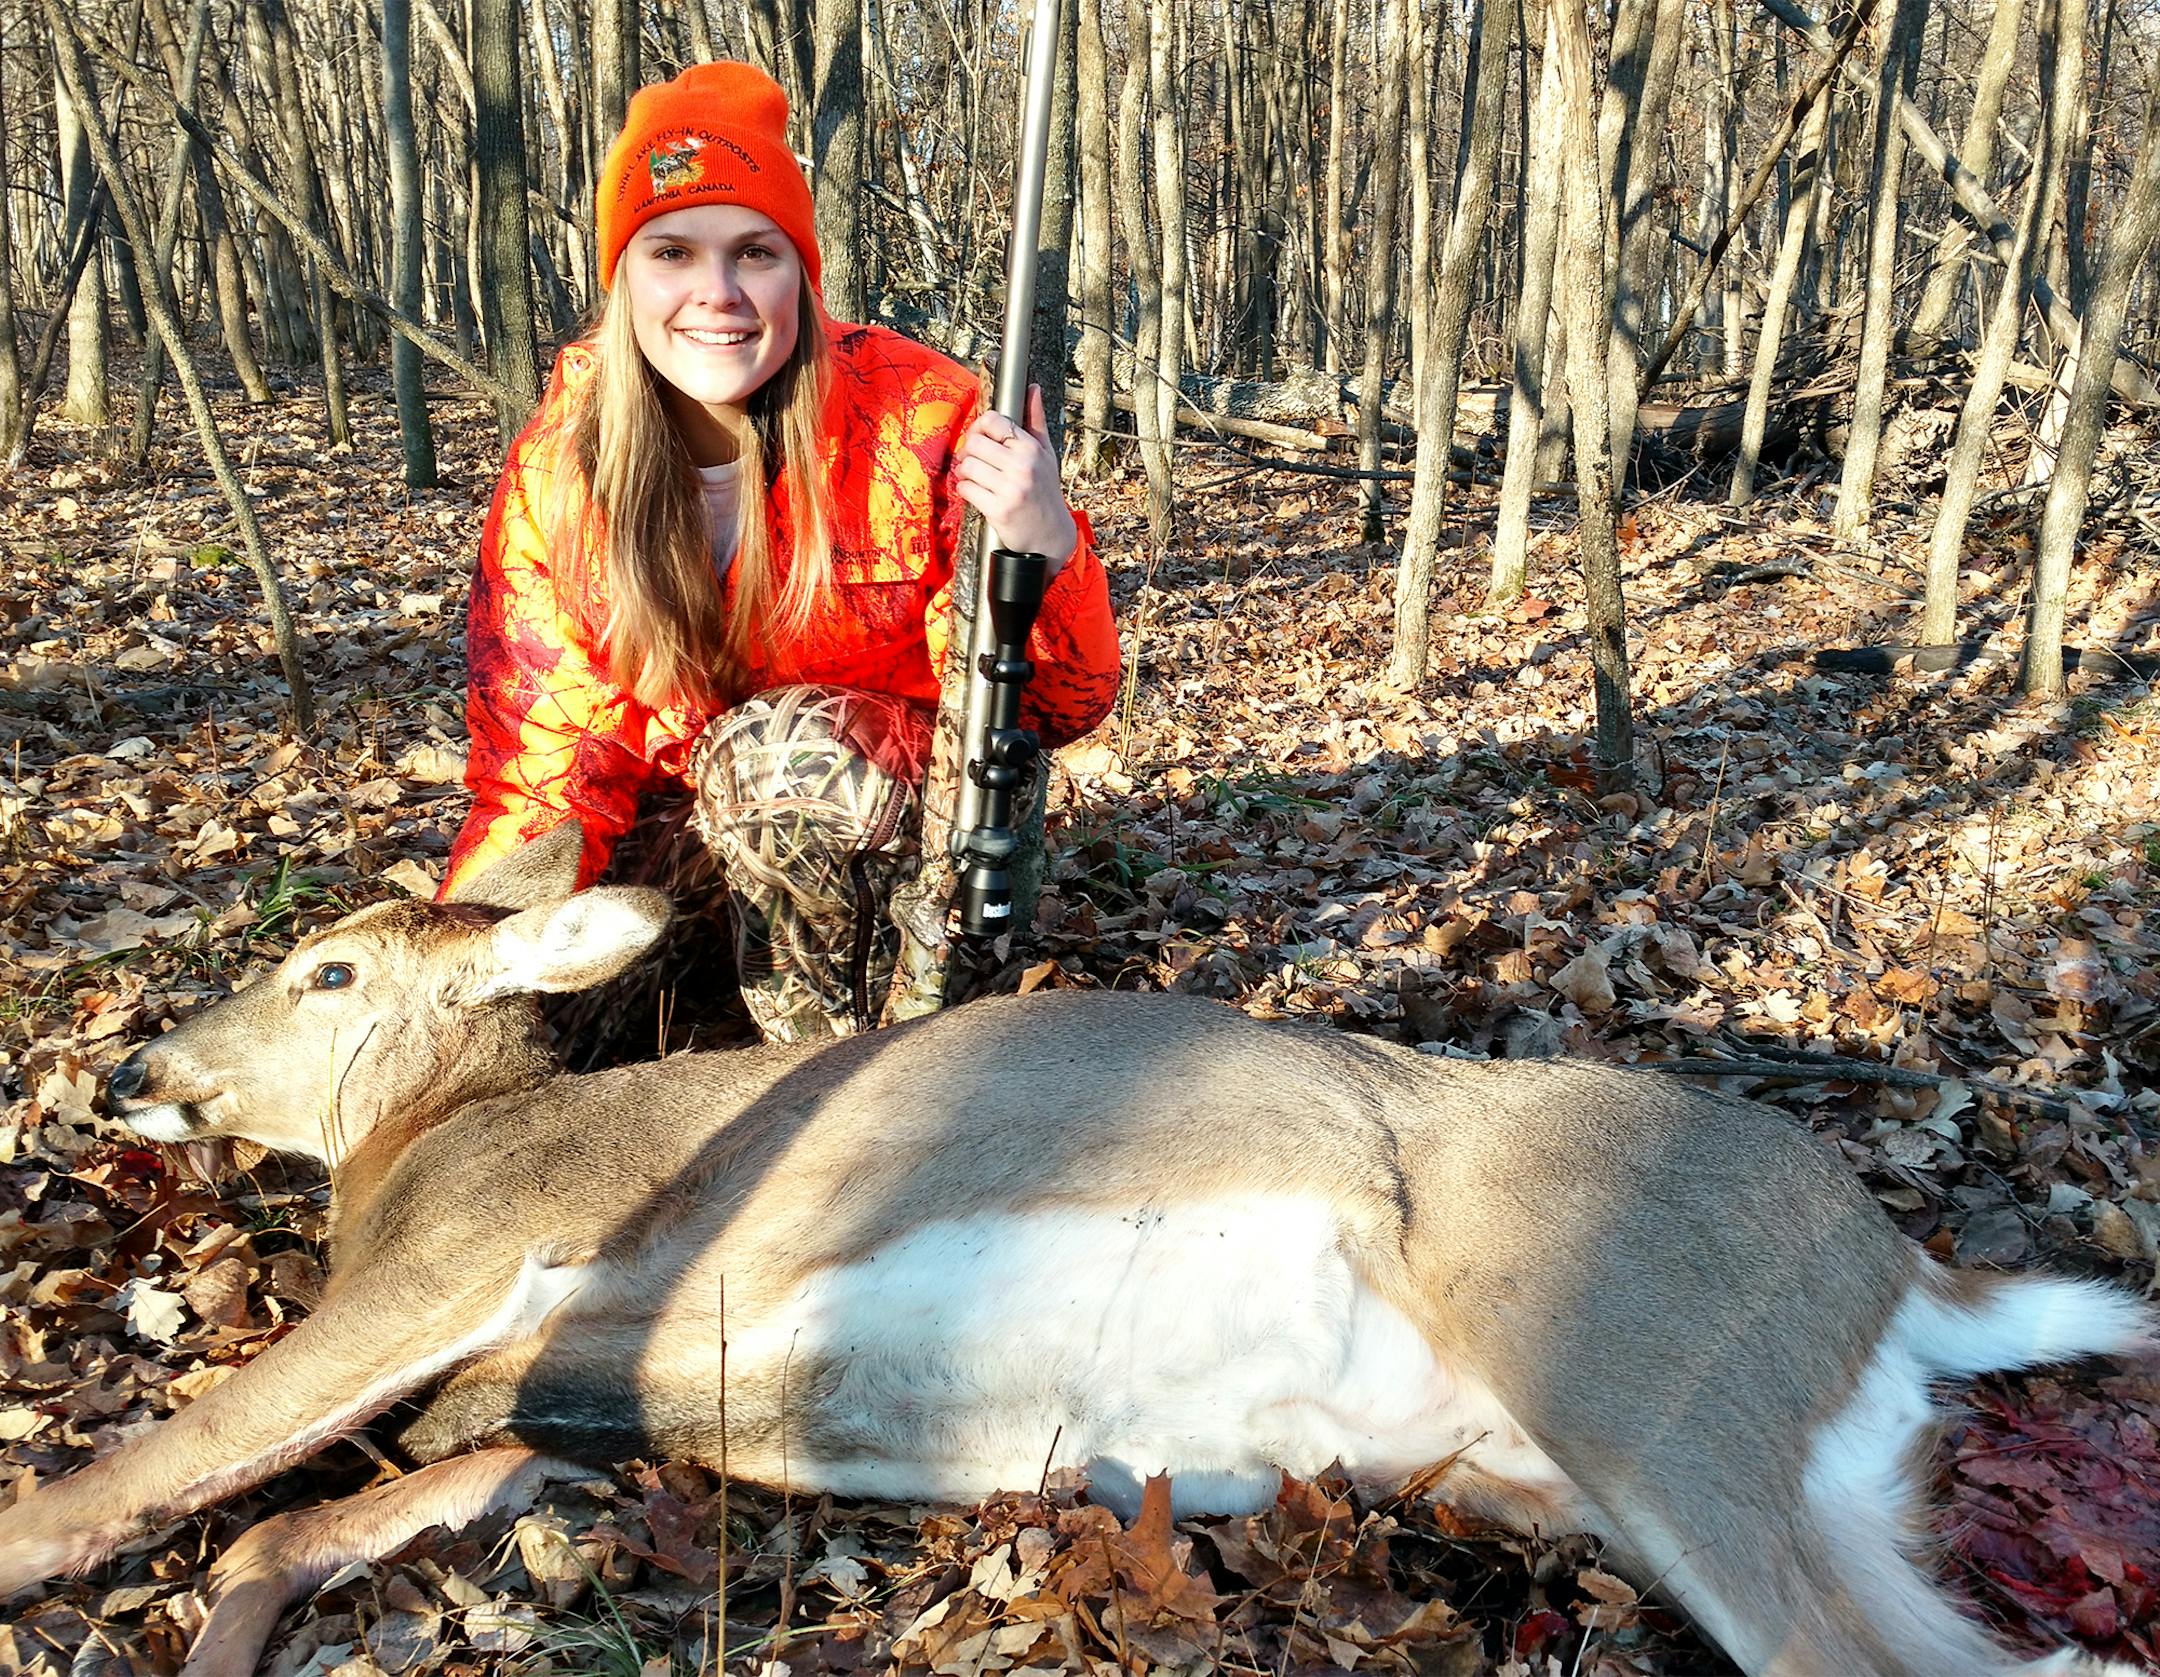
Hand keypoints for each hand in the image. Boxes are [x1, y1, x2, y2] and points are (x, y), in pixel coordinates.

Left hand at [953, 386, 1077, 575]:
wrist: (1050, 537)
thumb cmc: (1045, 492)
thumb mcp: (1046, 455)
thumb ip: (1035, 421)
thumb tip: (1033, 388)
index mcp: (1031, 448)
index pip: (993, 421)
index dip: (979, 427)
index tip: (980, 438)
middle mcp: (1022, 466)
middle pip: (974, 443)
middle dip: (968, 452)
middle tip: (973, 461)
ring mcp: (1010, 488)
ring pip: (967, 466)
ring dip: (964, 472)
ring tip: (974, 478)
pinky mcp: (998, 510)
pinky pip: (966, 489)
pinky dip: (965, 490)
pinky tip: (976, 493)